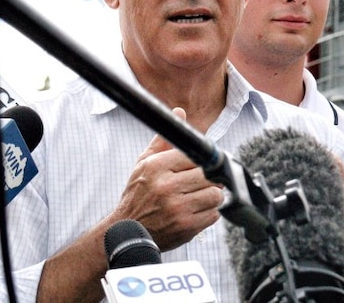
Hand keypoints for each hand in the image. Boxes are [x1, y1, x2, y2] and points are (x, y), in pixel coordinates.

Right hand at [113, 107, 223, 250]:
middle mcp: (166, 186)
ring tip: (201, 196)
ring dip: (212, 196)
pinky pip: (214, 214)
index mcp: (157, 167)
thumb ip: (164, 140)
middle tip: (204, 182)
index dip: (202, 161)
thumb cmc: (138, 194)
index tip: (203, 166)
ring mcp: (177, 208)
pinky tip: (196, 211)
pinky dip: (209, 213)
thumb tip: (179, 112)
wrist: (127, 231)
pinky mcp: (186, 227)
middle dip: (210, 179)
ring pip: (216, 194)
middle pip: (209, 175)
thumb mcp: (145, 164)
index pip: (196, 155)